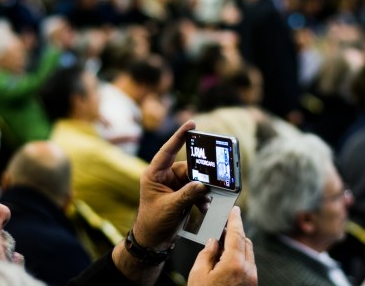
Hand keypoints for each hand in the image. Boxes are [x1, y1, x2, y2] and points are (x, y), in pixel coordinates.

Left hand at [133, 119, 208, 248]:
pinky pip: (196, 189)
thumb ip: (187, 194)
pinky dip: (202, 197)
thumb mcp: (171, 208)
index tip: (191, 124)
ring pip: (195, 179)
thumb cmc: (153, 223)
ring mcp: (173, 185)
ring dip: (202, 189)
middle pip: (188, 167)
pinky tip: (203, 205)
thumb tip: (203, 184)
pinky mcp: (181, 194)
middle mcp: (164, 176)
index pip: (167, 150)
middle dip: (200, 175)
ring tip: (204, 201)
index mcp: (154, 174)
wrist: (152, 241)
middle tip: (212, 179)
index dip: (179, 136)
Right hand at [187, 206, 257, 285]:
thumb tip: (212, 243)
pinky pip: (248, 266)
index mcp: (234, 264)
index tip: (235, 210)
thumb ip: (206, 254)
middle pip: (245, 242)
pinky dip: (239, 259)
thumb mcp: (198, 275)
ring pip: (248, 254)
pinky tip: (225, 264)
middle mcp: (247, 271)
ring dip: (237, 248)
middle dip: (235, 233)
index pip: (237, 234)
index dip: (235, 219)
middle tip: (221, 232)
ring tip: (220, 250)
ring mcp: (251, 280)